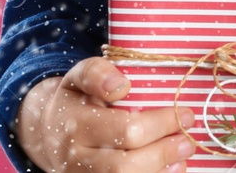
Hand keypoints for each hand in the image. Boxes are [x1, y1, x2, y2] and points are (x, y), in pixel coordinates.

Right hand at [14, 56, 196, 172]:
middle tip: (187, 140)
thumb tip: (122, 86)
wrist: (48, 133)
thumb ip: (97, 73)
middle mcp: (77, 158)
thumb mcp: (79, 77)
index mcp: (76, 124)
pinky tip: (169, 170)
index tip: (185, 114)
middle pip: (125, 166)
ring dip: (159, 172)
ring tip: (183, 157)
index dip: (160, 124)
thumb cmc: (74, 101)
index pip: (125, 130)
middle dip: (163, 153)